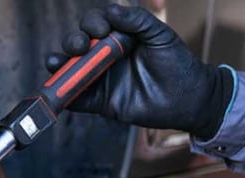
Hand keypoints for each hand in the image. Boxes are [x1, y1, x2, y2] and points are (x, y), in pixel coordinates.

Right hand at [46, 4, 233, 138]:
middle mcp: (104, 56)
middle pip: (76, 45)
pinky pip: (77, 99)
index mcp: (118, 37)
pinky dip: (65, 96)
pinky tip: (60, 90)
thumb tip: (111, 9)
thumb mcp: (160, 35)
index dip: (92, 23)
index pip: (94, 24)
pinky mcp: (100, 102)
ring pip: (70, 70)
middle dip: (72, 42)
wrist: (187, 98)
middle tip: (82, 46)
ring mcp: (100, 79)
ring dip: (59, 65)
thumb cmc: (177, 63)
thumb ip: (137, 20)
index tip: (103, 30)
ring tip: (57, 63)